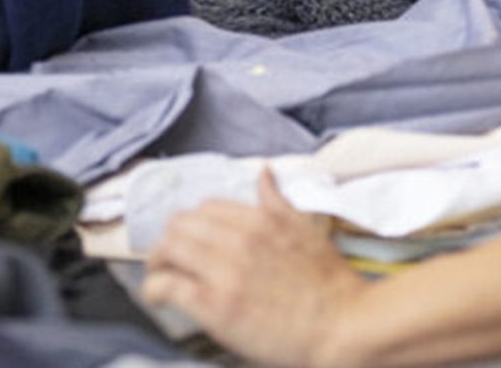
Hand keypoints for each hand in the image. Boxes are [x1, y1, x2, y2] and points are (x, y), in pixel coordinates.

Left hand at [142, 170, 366, 367]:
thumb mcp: (306, 230)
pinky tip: (159, 295)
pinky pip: (168, 286)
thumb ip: (277, 201)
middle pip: (180, 225)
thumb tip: (263, 173)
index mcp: (260, 220)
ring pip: (167, 250)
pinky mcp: (215, 305)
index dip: (194, 222)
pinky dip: (156, 289)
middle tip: (169, 256)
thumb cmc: (330, 285)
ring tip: (160, 273)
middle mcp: (238, 240)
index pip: (206, 207)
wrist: (344, 326)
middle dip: (170, 239)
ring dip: (157, 261)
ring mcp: (224, 272)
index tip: (192, 237)